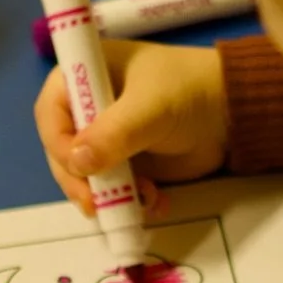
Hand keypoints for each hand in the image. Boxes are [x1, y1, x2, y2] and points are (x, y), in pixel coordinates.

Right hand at [34, 41, 227, 215]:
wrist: (231, 110)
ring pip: (86, 178)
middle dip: (79, 182)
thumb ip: (113, 134)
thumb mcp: (150, 107)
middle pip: (63, 153)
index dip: (58, 144)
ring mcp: (106, 140)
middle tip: (97, 204)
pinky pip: (113, 191)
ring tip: (142, 200)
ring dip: (108, 197)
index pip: (51, 114)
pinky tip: (156, 203)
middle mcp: (88, 110)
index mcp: (83, 78)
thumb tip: (76, 162)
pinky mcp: (126, 164)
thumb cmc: (187, 90)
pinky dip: (130, 203)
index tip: (77, 168)